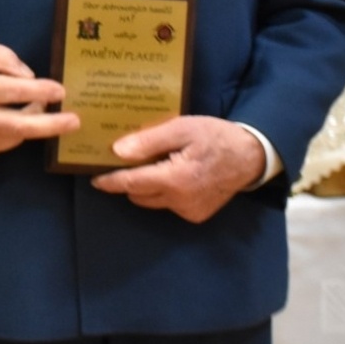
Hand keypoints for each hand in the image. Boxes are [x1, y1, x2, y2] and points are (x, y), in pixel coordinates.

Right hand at [0, 38, 78, 154]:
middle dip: (50, 124)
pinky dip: (21, 128)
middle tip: (74, 120)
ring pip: (17, 134)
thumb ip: (1, 56)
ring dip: (37, 121)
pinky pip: (9, 140)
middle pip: (18, 124)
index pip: (9, 91)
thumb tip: (29, 76)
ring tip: (44, 107)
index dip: (37, 92)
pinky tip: (21, 114)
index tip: (60, 91)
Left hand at [90, 116, 265, 223]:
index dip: (111, 181)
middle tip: (124, 161)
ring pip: (152, 201)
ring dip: (146, 186)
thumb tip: (118, 151)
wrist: (250, 156)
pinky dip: (164, 191)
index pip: (132, 183)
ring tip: (150, 164)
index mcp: (175, 179)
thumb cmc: (215, 136)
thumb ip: (149, 141)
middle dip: (128, 180)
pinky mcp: (196, 215)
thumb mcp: (181, 128)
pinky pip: (168, 205)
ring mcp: (189, 211)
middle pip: (139, 194)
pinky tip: (172, 172)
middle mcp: (181, 201)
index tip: (94, 178)